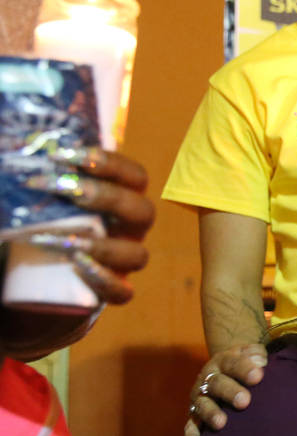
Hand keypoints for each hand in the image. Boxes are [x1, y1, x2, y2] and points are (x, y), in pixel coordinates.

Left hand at [24, 148, 153, 304]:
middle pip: (143, 211)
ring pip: (138, 254)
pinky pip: (122, 292)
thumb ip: (36, 175)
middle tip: (61, 188)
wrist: (33, 276)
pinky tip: (77, 267)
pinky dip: (103, 279)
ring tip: (63, 240)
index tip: (66, 155)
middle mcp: (130, 230)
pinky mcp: (111, 291)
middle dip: (105, 196)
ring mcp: (124, 262)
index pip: (135, 177)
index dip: (110, 163)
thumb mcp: (44, 197)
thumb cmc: (40, 223)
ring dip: (103, 245)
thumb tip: (12, 144)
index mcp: (122, 200)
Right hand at [186, 343, 267, 435]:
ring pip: (202, 404)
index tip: (258, 376)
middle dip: (230, 392)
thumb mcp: (252, 354)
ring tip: (221, 423)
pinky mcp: (195, 415)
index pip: (232, 363)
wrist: (229, 368)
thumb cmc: (247, 364)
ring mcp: (200, 397)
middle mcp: (208, 379)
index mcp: (223, 361)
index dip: (244, 369)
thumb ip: (256, 355)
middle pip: (216, 384)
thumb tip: (259, 360)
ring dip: (211, 414)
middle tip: (244, 401)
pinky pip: (191, 425)